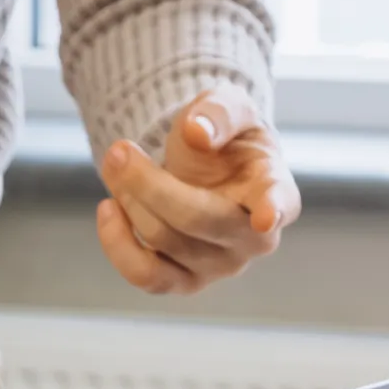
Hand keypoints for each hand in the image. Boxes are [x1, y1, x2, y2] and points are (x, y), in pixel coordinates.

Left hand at [95, 93, 297, 294]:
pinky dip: (117, 242)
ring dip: (129, 198)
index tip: (265, 218)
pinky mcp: (187, 282)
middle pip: (198, 219)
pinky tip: (109, 208)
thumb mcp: (228, 106)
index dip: (273, 210)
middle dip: (148, 183)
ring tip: (117, 163)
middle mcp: (255, 238)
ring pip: (164, 240)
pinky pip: (147, 276)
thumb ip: (218, 111)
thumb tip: (197, 133)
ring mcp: (221, 265)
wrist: (208, 168)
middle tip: (118, 150)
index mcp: (274, 189)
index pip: (279, 203)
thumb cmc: (226, 138)